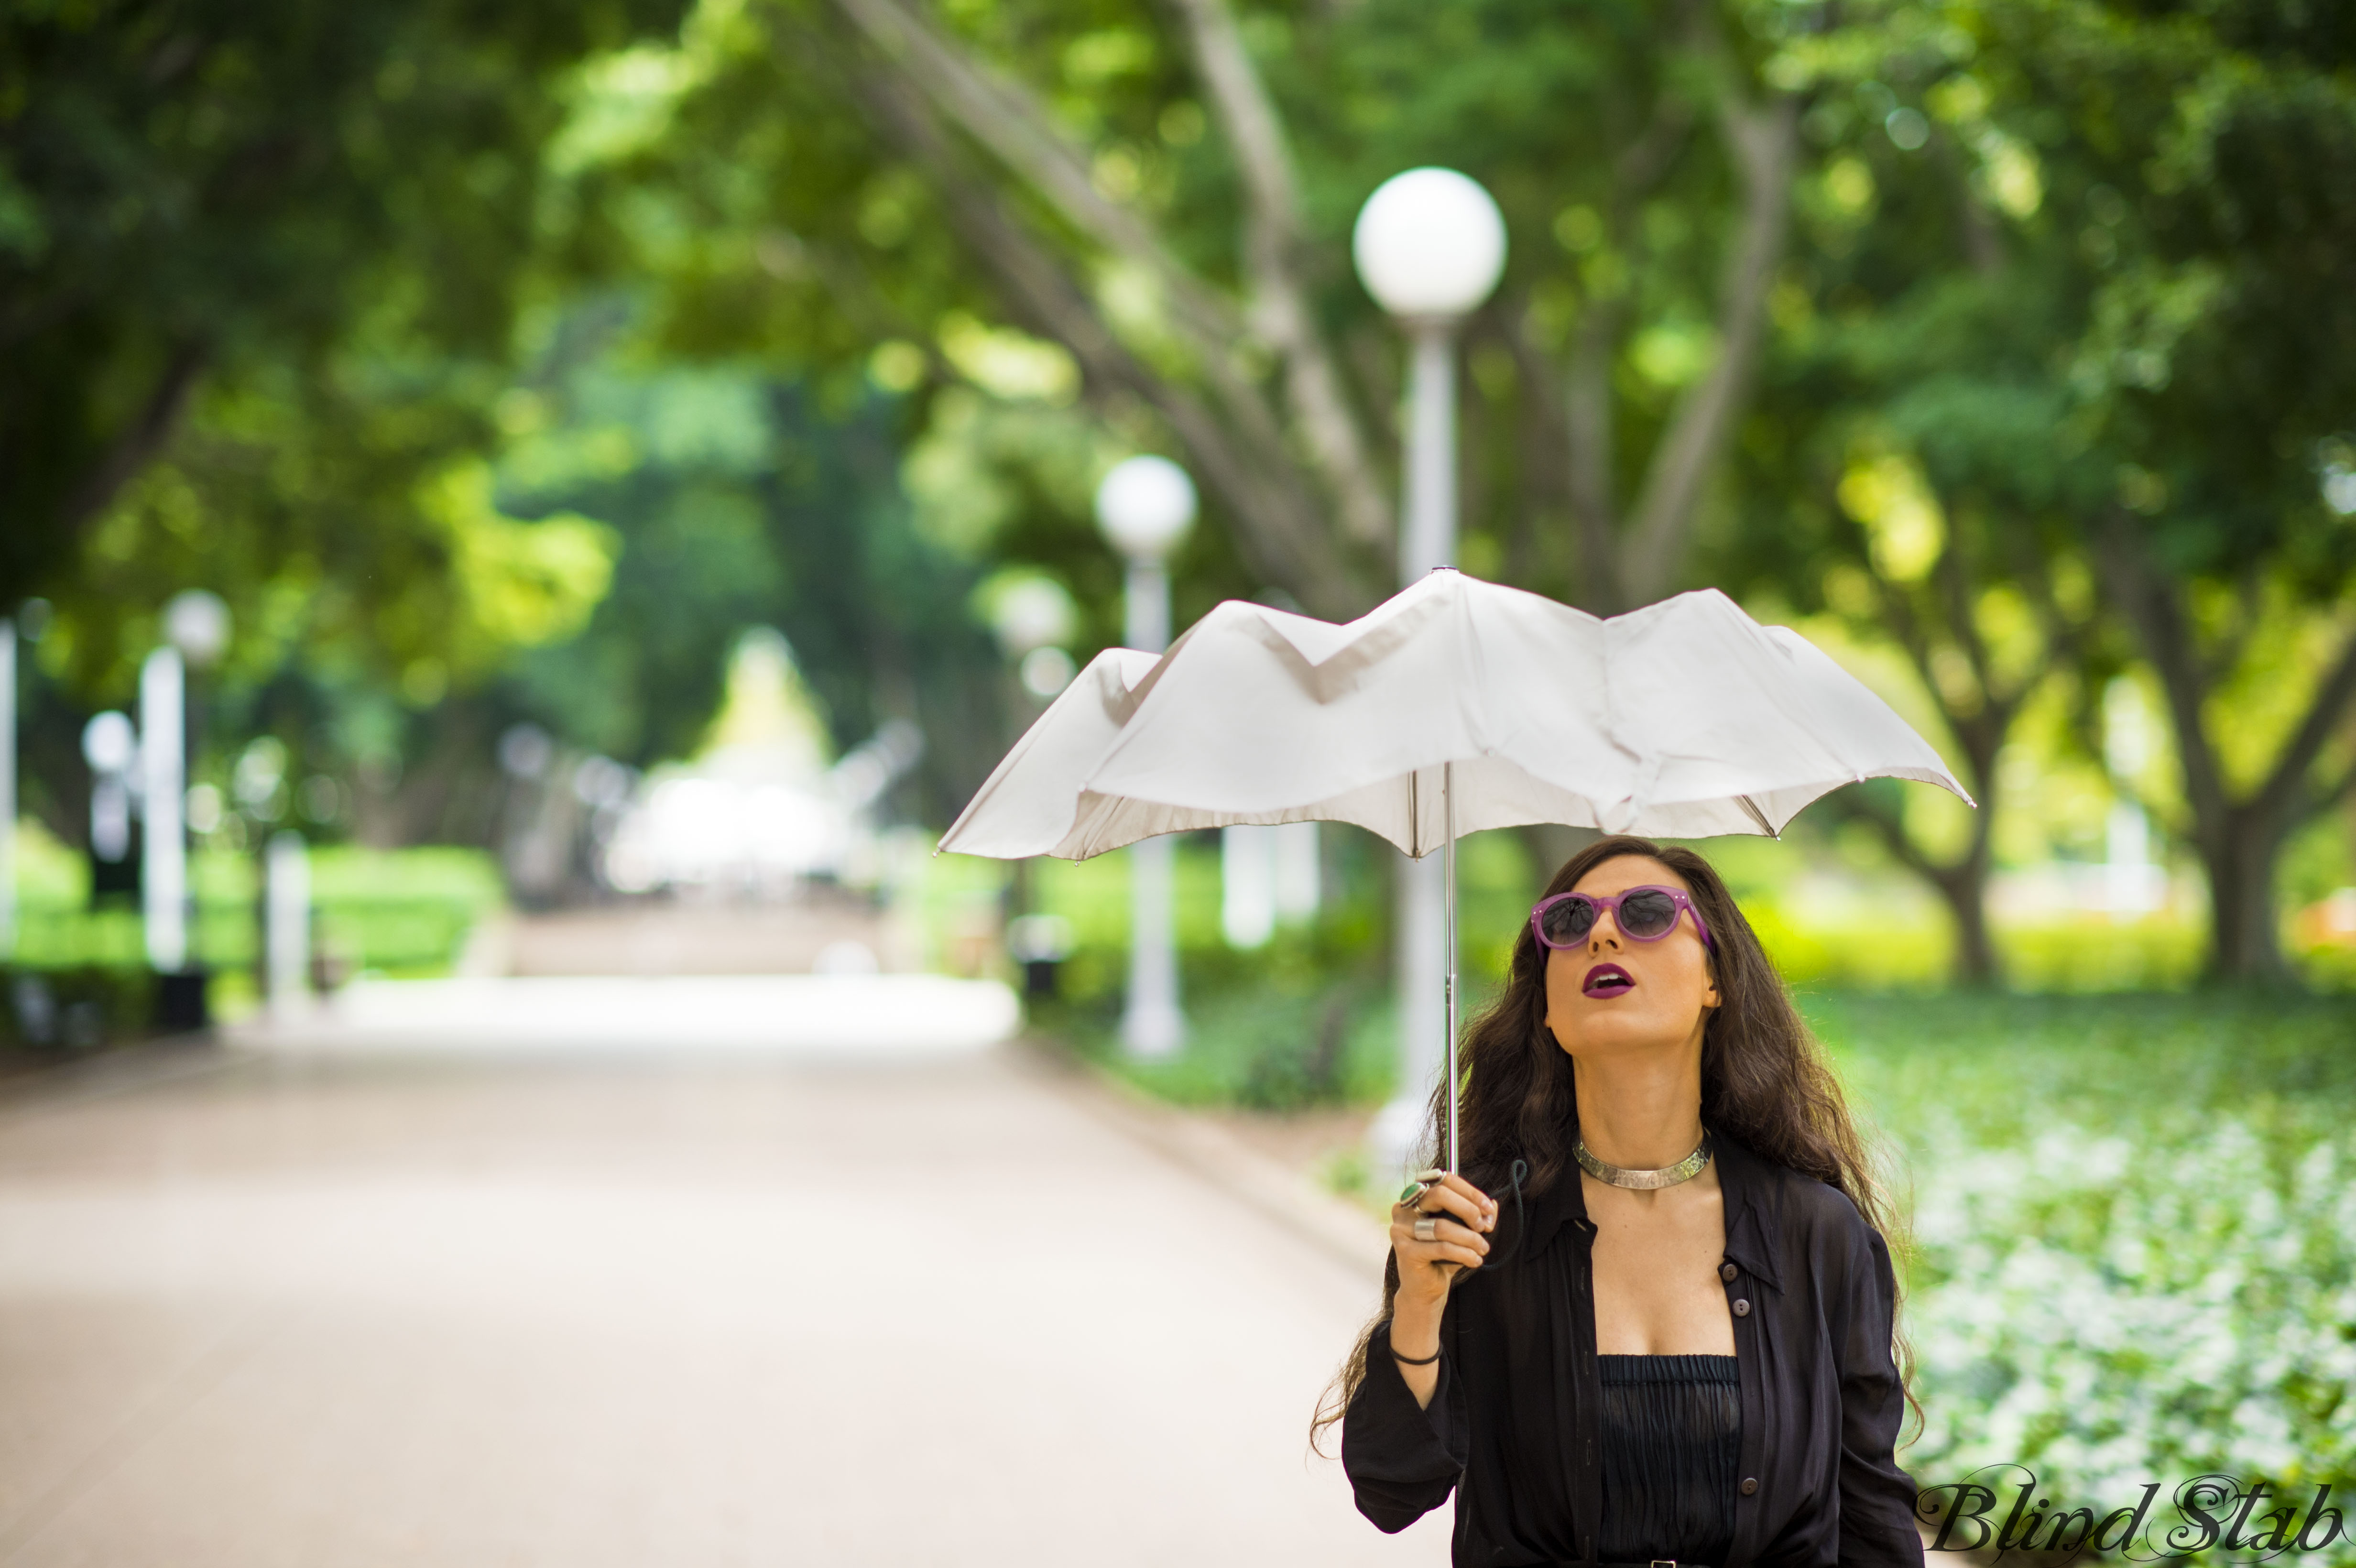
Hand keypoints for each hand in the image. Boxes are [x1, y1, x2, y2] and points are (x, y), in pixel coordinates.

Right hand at [1389, 1171, 1495, 1304]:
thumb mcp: (1463, 1232)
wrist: (1425, 1289)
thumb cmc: (1443, 1256)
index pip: (1443, 1179)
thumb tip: (1493, 1204)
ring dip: (1469, 1238)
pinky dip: (1464, 1253)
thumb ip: (1476, 1216)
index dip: (1469, 1191)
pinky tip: (1474, 1260)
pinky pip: (1441, 1247)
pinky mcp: (1405, 1250)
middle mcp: (1403, 1208)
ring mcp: (1401, 1229)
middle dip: (1468, 1209)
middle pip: (1439, 1195)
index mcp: (1416, 1197)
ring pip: (1441, 1226)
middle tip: (1483, 1227)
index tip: (1488, 1208)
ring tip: (1483, 1248)